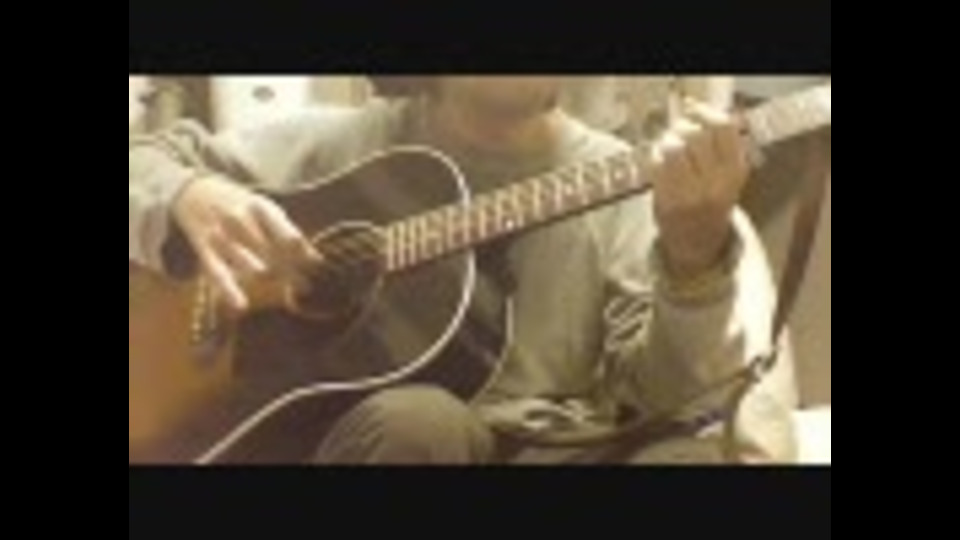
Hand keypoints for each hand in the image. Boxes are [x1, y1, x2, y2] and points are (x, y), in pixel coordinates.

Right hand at [172, 175, 317, 311]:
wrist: (194, 192)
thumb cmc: (241, 205)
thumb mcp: (265, 210)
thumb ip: (289, 233)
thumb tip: (317, 260)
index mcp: (259, 206)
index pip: (285, 231)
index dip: (302, 250)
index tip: (317, 266)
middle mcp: (239, 218)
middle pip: (270, 249)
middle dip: (290, 269)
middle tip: (308, 287)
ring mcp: (221, 234)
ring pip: (247, 261)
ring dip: (269, 277)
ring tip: (290, 295)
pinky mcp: (205, 251)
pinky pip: (217, 272)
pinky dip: (228, 289)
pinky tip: (241, 305)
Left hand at [650, 98, 749, 279]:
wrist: (699, 245)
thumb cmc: (713, 203)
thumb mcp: (730, 178)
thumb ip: (726, 148)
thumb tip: (713, 113)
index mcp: (734, 174)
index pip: (723, 130)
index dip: (707, 114)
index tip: (696, 111)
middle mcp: (714, 183)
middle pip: (696, 136)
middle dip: (684, 127)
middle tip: (679, 129)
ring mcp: (689, 193)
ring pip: (674, 148)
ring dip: (668, 140)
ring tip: (669, 145)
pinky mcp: (666, 200)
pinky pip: (657, 166)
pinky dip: (656, 157)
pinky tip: (659, 161)